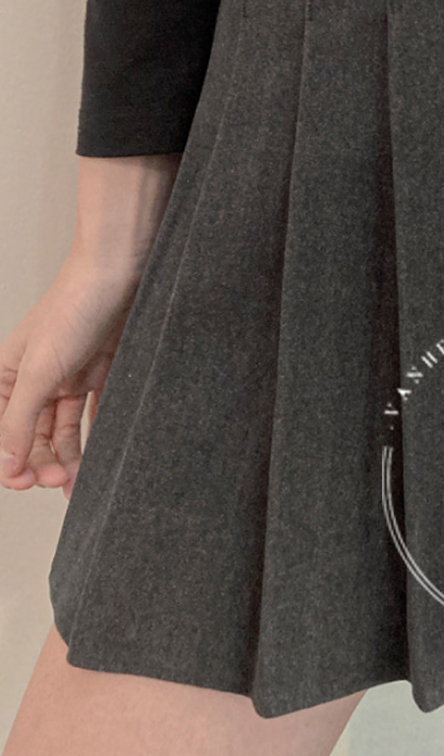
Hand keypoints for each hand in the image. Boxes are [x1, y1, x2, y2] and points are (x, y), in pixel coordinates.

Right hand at [0, 252, 141, 497]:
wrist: (121, 272)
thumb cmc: (74, 307)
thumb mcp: (39, 370)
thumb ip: (20, 419)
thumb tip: (6, 465)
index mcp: (9, 375)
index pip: (5, 431)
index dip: (13, 460)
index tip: (27, 484)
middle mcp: (38, 378)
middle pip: (36, 434)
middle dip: (45, 461)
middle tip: (60, 481)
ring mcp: (70, 376)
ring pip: (66, 429)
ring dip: (70, 457)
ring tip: (80, 482)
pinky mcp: (103, 372)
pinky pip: (97, 413)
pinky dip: (97, 436)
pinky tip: (103, 459)